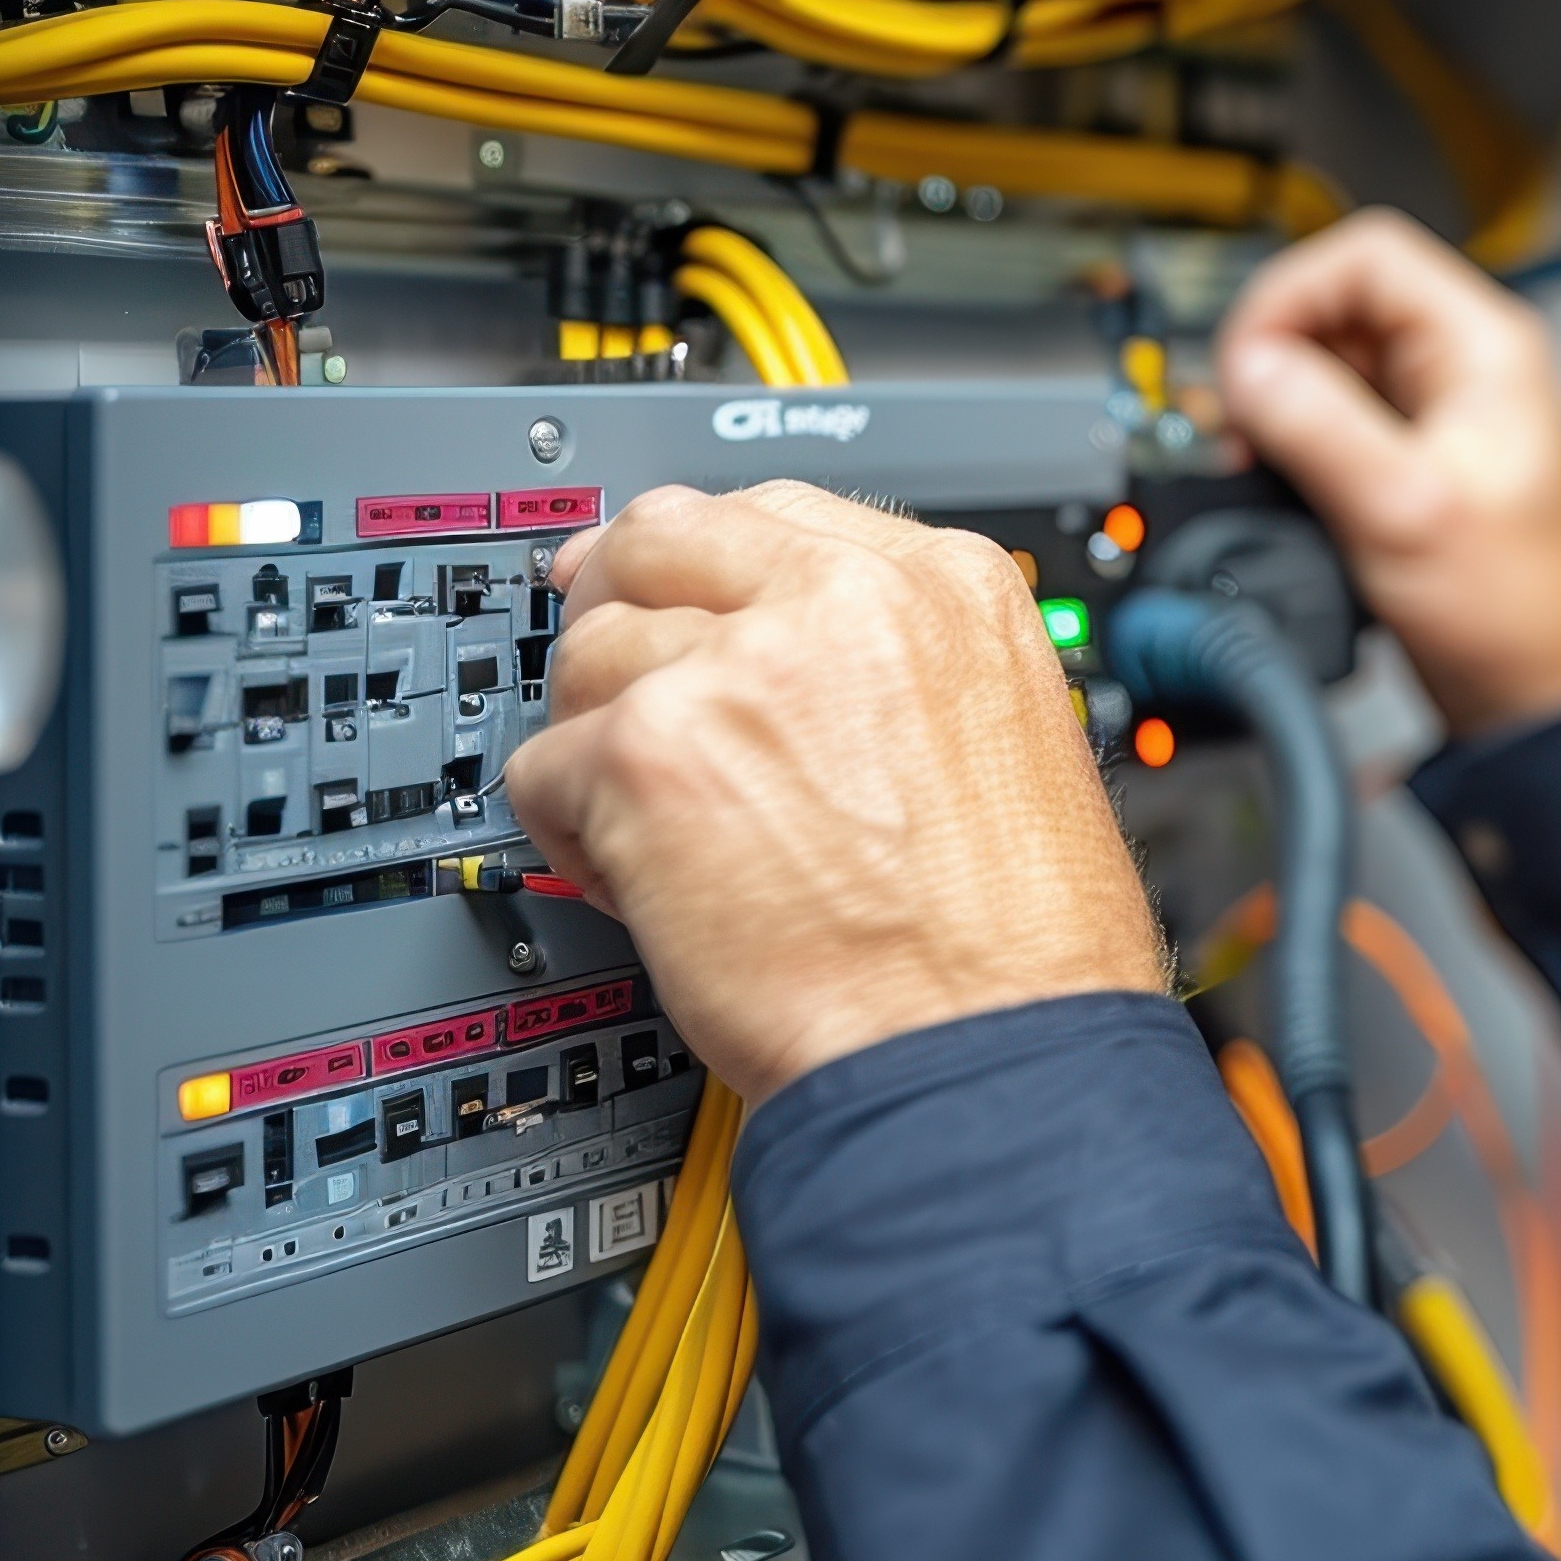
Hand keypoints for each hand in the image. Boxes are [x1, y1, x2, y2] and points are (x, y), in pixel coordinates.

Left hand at [502, 482, 1163, 1104]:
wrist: (988, 1049)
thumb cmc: (1019, 947)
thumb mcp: (1010, 739)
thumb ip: (902, 669)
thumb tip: (794, 656)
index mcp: (949, 587)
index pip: (776, 511)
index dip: (706, 565)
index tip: (674, 596)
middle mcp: (844, 600)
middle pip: (660, 539)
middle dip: (621, 605)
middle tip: (618, 689)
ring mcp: (739, 669)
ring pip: (588, 653)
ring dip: (598, 739)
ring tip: (655, 829)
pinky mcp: (652, 756)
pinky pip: (541, 767)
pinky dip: (569, 832)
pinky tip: (641, 884)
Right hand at [1216, 212, 1560, 735]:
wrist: (1545, 698)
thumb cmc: (1520, 611)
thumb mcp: (1404, 507)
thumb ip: (1318, 425)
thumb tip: (1247, 366)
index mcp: (1485, 347)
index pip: (1368, 256)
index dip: (1291, 294)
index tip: (1246, 358)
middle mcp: (1464, 369)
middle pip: (1340, 307)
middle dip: (1276, 354)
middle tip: (1241, 416)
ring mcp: (1438, 417)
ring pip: (1331, 365)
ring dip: (1280, 402)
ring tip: (1254, 456)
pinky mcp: (1412, 465)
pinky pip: (1335, 421)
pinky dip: (1294, 443)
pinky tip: (1279, 483)